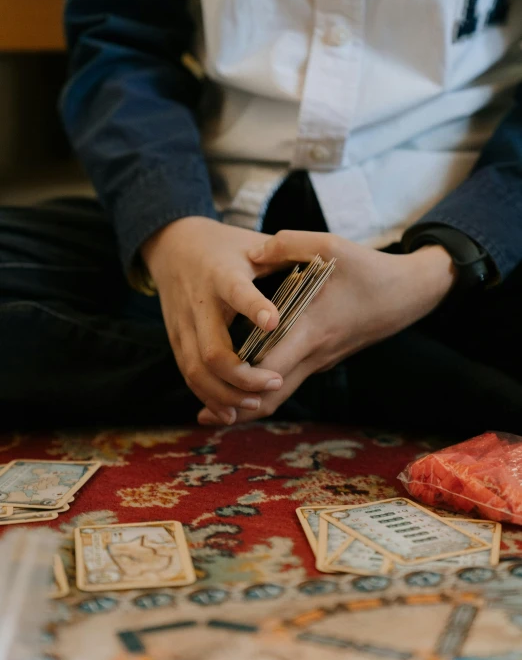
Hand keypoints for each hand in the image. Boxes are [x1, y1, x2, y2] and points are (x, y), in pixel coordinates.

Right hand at [142, 217, 283, 422]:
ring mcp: (183, 325)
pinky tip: (230, 412)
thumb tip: (323, 264)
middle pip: (213, 351)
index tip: (274, 322)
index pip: (236, 292)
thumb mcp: (251, 241)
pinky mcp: (175, 339)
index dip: (254, 308)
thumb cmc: (223, 246)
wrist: (171, 244)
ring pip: (197, 371)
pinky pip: (189, 375)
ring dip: (225, 395)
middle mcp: (198, 302)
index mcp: (221, 274)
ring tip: (255, 404)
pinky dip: (208, 397)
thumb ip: (284, 254)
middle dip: (243, 376)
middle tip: (274, 382)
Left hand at [198, 229, 456, 424]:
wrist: (408, 294)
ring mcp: (318, 362)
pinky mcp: (320, 361)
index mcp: (311, 329)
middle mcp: (313, 354)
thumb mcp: (332, 245)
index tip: (210, 375)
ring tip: (208, 412)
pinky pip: (287, 385)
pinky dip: (262, 393)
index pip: (269, 366)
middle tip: (200, 415)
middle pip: (270, 397)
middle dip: (235, 407)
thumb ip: (288, 244)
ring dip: (247, 406)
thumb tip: (250, 254)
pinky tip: (238, 390)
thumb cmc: (368, 270)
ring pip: (279, 397)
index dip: (240, 377)